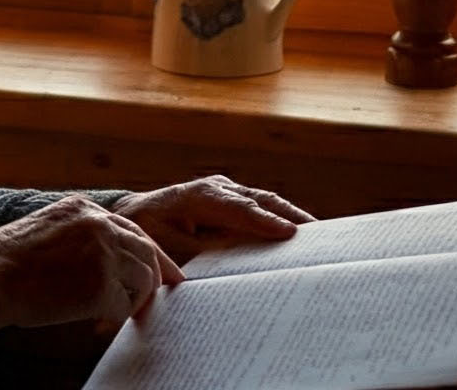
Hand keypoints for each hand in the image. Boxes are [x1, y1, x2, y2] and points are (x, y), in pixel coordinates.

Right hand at [0, 194, 184, 331]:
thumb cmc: (6, 261)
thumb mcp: (46, 228)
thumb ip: (78, 236)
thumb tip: (104, 261)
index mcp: (83, 208)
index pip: (131, 228)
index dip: (150, 252)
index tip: (164, 271)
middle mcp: (98, 224)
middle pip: (146, 251)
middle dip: (157, 276)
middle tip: (163, 296)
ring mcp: (101, 252)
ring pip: (143, 278)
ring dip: (133, 299)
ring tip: (115, 312)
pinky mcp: (100, 285)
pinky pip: (124, 305)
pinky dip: (116, 317)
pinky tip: (98, 322)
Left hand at [111, 175, 311, 261]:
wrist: (135, 213)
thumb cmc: (147, 230)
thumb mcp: (162, 244)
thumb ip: (191, 252)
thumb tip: (218, 269)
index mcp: (199, 195)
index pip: (238, 208)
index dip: (264, 221)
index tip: (289, 233)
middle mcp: (217, 186)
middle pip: (260, 199)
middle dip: (290, 214)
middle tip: (319, 234)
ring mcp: (227, 188)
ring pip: (265, 200)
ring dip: (292, 214)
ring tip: (321, 234)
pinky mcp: (233, 197)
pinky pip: (262, 205)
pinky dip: (282, 216)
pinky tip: (302, 232)